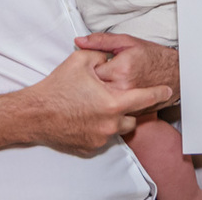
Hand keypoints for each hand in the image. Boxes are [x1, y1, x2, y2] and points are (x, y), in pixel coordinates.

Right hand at [26, 49, 171, 154]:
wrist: (35, 113)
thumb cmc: (57, 88)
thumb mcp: (80, 60)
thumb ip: (101, 54)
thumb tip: (109, 55)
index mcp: (114, 102)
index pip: (145, 98)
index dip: (158, 93)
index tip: (167, 90)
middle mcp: (111, 124)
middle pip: (132, 117)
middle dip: (128, 107)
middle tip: (115, 96)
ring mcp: (100, 138)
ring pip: (117, 128)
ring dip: (113, 118)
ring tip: (97, 106)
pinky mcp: (89, 147)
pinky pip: (102, 137)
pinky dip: (98, 128)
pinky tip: (85, 117)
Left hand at [75, 32, 179, 106]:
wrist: (175, 73)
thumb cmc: (152, 57)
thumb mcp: (126, 42)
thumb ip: (100, 41)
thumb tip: (80, 41)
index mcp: (119, 70)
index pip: (89, 72)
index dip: (90, 67)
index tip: (95, 65)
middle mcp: (123, 89)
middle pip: (93, 89)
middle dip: (92, 83)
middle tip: (101, 75)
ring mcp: (128, 104)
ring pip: (102, 101)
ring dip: (100, 94)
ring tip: (109, 84)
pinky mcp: (132, 113)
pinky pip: (113, 110)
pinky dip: (112, 103)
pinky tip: (116, 94)